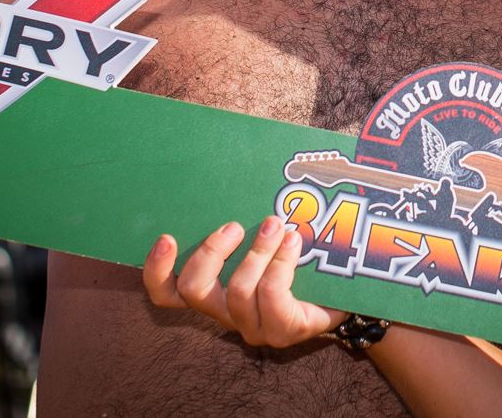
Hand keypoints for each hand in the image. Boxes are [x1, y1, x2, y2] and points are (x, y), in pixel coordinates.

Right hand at [142, 216, 345, 348]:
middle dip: (210, 252)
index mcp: (213, 293)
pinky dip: (281, 264)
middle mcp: (226, 314)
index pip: (167, 294)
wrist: (343, 292)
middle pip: (193, 291)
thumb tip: (231, 170)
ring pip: (237, 291)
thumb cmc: (297, 258)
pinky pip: (272, 297)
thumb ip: (244, 218)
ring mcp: (254, 326)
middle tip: (234, 226)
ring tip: (277, 226)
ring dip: (257, 252)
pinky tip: (294, 243)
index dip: (158, 270)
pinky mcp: (284, 330)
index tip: (167, 237)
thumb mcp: (263, 236)